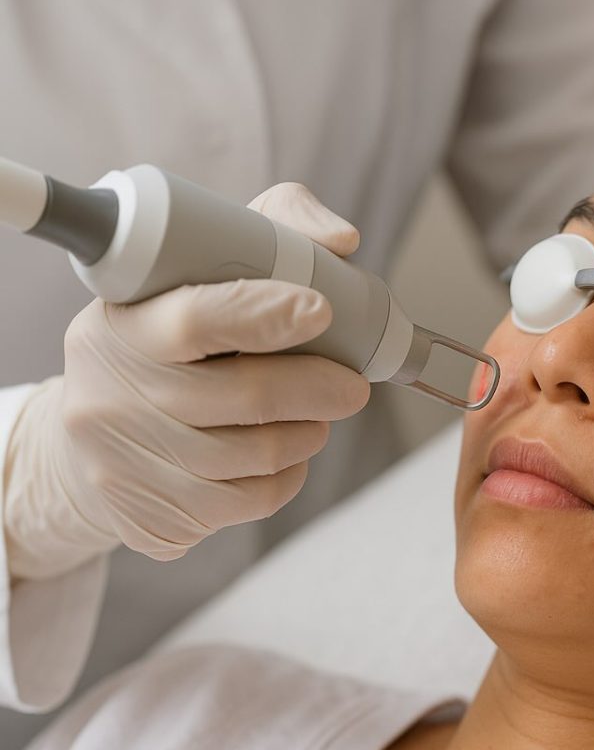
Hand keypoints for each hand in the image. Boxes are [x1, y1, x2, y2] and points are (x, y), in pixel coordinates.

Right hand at [3, 184, 369, 578]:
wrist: (83, 447)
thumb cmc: (164, 346)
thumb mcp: (191, 276)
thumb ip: (270, 232)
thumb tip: (341, 240)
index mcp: (123, 324)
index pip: (197, 318)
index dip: (265, 314)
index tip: (321, 310)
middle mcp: (112, 395)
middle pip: (247, 397)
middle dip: (320, 389)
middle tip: (354, 386)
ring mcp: (125, 463)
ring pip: (260, 456)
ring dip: (310, 433)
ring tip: (317, 416)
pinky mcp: (152, 517)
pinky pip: (253, 501)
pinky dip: (287, 476)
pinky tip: (283, 455)